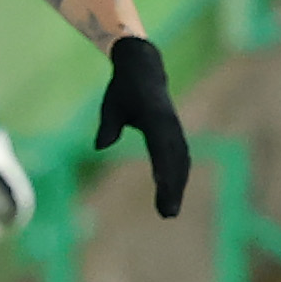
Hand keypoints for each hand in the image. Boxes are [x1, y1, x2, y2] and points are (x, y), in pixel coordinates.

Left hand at [94, 33, 188, 217]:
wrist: (144, 67)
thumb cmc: (123, 88)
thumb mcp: (111, 105)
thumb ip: (107, 126)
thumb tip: (100, 146)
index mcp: (155, 117)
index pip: (160, 148)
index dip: (163, 170)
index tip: (161, 191)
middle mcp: (169, 125)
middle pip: (175, 161)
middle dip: (173, 188)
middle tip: (167, 214)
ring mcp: (174, 129)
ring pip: (181, 161)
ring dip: (178, 186)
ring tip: (169, 211)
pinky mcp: (175, 132)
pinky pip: (181, 157)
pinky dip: (179, 176)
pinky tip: (175, 193)